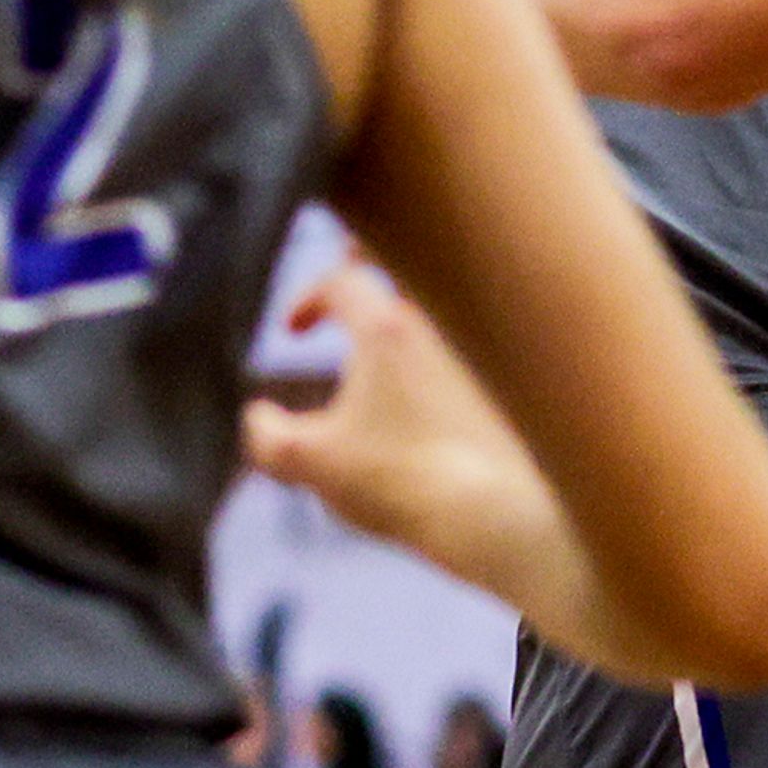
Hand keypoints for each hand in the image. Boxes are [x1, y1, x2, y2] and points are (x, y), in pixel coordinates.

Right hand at [242, 263, 557, 588]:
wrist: (493, 514)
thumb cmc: (399, 483)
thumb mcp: (310, 463)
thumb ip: (267, 435)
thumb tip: (260, 417)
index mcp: (386, 328)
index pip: (341, 280)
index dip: (308, 299)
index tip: (293, 332)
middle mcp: (440, 323)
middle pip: (412, 258)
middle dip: (377, 254)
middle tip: (357, 253)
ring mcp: (481, 349)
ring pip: (446, 302)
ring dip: (413, 307)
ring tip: (395, 325)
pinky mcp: (508, 383)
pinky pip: (478, 341)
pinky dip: (452, 342)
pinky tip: (439, 381)